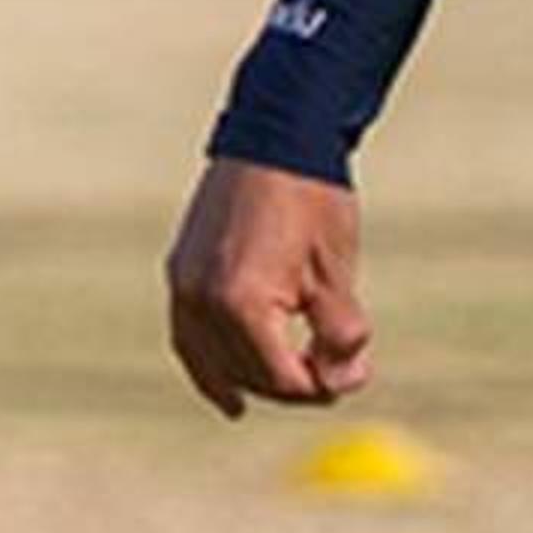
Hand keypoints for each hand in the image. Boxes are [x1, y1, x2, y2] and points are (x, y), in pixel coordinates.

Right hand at [165, 157, 372, 420]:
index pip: (281, 378)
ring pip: (213, 363)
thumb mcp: (337, 273)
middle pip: (247, 376)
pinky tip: (231, 396)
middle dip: (292, 384)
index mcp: (241, 304)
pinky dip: (212, 367)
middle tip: (336, 374)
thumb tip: (342, 386)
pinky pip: (190, 338)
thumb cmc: (314, 201)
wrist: (277, 135)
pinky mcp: (178, 272)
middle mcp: (200, 302)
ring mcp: (182, 287)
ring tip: (294, 388)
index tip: (353, 376)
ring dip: (253, 379)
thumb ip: (341, 336)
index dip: (321, 386)